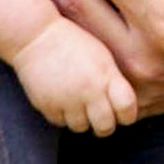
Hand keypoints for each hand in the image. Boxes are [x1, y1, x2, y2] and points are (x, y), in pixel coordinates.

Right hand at [11, 18, 136, 134]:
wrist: (36, 35)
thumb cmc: (73, 42)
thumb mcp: (102, 56)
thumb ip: (114, 81)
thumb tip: (123, 106)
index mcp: (106, 75)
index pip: (127, 109)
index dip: (128, 115)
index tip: (124, 114)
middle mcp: (88, 91)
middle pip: (105, 127)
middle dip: (106, 125)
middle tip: (102, 117)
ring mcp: (66, 100)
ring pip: (81, 128)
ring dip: (83, 120)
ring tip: (79, 105)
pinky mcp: (47, 106)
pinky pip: (60, 122)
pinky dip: (63, 116)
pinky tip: (62, 101)